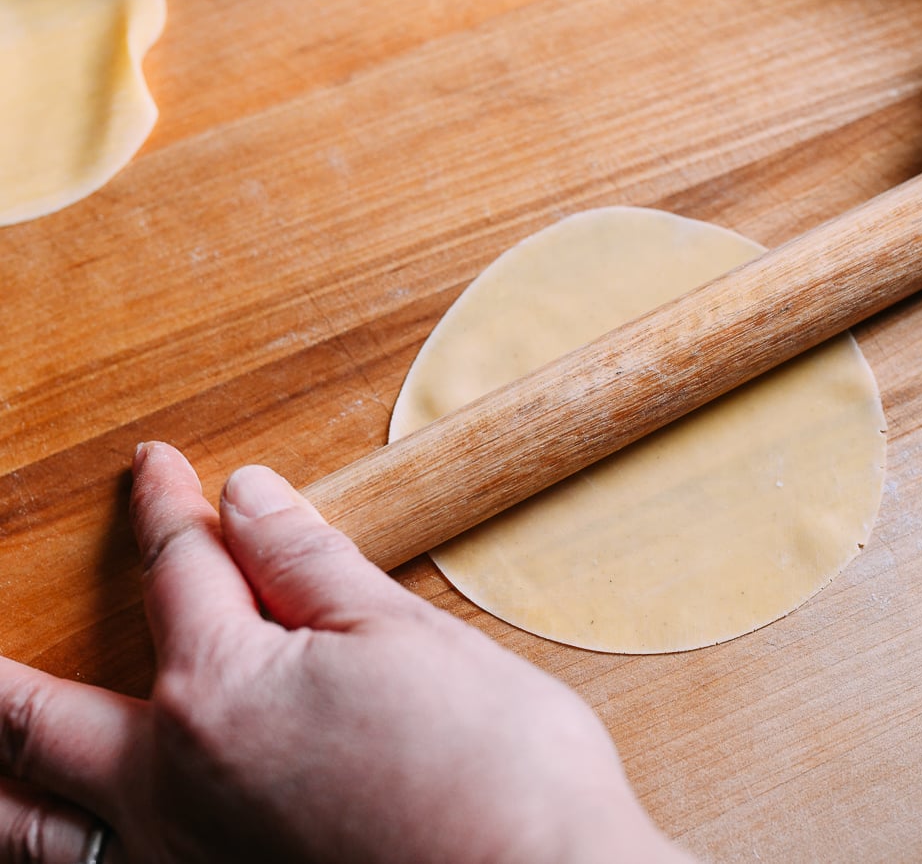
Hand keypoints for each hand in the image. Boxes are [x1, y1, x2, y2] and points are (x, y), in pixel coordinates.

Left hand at [0, 442, 691, 863]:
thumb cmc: (497, 773)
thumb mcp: (406, 638)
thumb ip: (308, 567)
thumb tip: (247, 498)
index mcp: (221, 693)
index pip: (178, 570)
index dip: (162, 509)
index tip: (154, 473)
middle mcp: (172, 788)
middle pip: (34, 717)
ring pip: (33, 832)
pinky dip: (61, 857)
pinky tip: (72, 845)